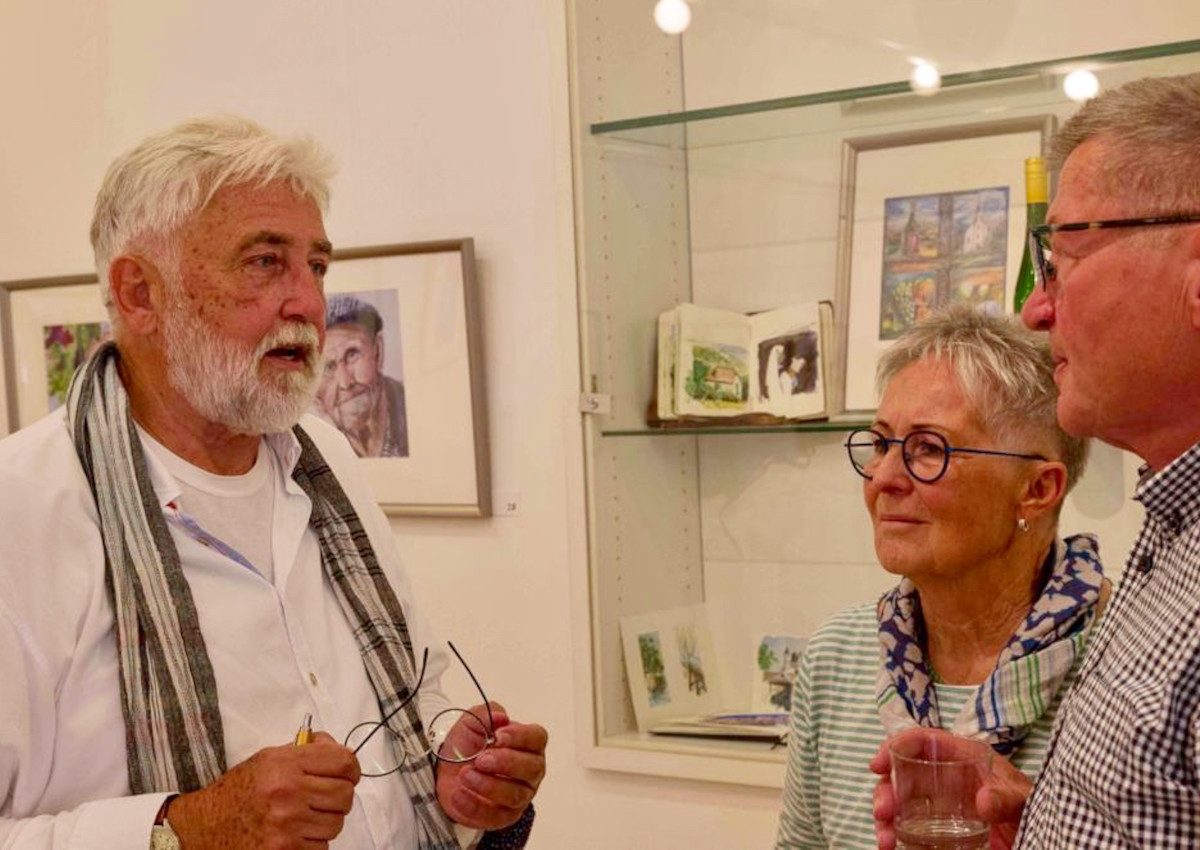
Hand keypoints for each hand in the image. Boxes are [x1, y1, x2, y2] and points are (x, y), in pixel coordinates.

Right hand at [168, 731, 360, 848]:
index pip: (344, 762)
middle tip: (322, 798)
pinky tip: (295, 834)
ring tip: (304, 817)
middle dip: (338, 796)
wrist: (204, 826)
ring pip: (336, 823)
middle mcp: (288, 793)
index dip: (352, 769)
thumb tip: (338, 750)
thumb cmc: (240, 789)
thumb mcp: (269, 758)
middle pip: (345, 795)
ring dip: (326, 821)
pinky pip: (322, 847)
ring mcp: (287, 825)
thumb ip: (307, 751)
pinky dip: (313, 842)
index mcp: (285, 764)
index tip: (347, 775)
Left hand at [435, 702, 546, 830]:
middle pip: (531, 768)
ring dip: (488, 785)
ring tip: (465, 775)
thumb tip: (501, 717)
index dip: (521, 737)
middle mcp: (530, 771)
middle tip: (481, 759)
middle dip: (506, 763)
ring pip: (515, 794)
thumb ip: (486, 714)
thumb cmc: (467, 745)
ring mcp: (520, 795)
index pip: (537, 738)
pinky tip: (459, 794)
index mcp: (528, 744)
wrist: (445, 771)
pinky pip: (495, 816)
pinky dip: (474, 805)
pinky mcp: (504, 816)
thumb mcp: (471, 722)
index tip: (498, 736)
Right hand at [869, 728, 1031, 849]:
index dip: (895, 745)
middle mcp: (942, 777)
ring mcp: (936, 804)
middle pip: (902, 774)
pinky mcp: (935, 829)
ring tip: (885, 840)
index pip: (921, 741)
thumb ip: (1007, 796)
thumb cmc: (1027, 806)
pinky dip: (894, 838)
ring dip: (885, 819)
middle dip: (885, 790)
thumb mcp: (1023, 798)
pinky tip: (891, 847)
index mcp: (960, 757)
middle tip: (882, 812)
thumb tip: (983, 799)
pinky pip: (907, 830)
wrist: (1032, 835)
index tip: (878, 764)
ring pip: (898, 803)